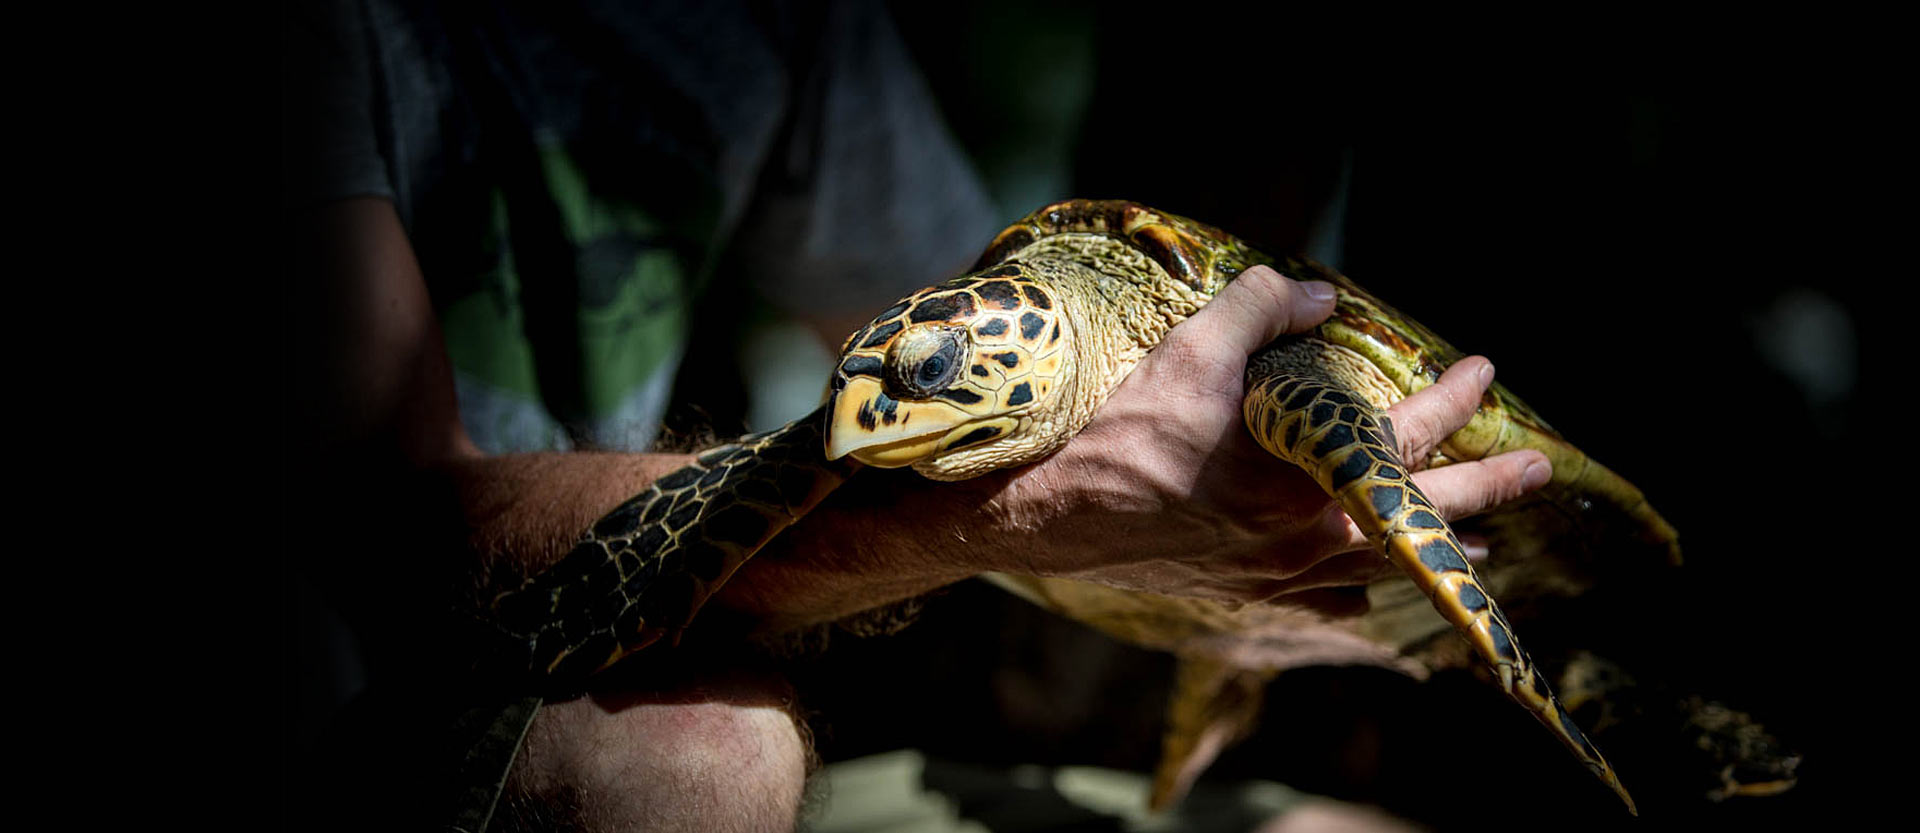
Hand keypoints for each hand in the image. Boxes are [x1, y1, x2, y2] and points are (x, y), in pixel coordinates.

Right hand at [974, 265, 1550, 608]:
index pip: (1408, 430)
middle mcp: (1308, 533)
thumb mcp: (1192, 347)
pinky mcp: (1244, 595)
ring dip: (1440, 551)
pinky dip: (1359, 594)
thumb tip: (1322, 294)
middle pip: (1423, 512)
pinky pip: (1324, 603)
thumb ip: (1263, 308)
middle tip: (1536, 468)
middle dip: (1489, 487)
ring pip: (1385, 567)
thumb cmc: (1121, 430)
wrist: (1049, 515)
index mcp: (1308, 472)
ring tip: (1484, 548)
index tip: (1483, 370)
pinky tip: (1370, 594)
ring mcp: (1280, 574)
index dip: (1454, 397)